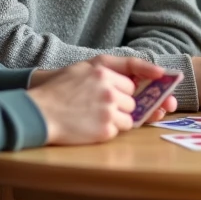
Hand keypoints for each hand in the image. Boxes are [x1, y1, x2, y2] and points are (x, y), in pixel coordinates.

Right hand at [30, 57, 176, 123]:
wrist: (37, 113)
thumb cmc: (57, 91)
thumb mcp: (81, 68)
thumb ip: (107, 69)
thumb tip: (133, 79)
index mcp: (102, 71)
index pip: (132, 79)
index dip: (145, 79)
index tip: (162, 76)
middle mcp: (108, 89)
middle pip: (132, 100)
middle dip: (122, 104)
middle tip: (101, 106)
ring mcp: (108, 110)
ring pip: (130, 117)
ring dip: (118, 119)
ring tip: (94, 117)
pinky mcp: (105, 130)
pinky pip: (119, 131)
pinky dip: (109, 130)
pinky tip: (91, 126)